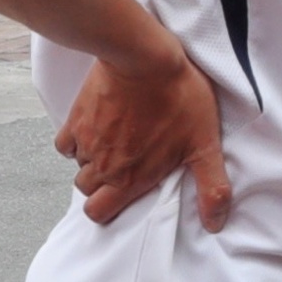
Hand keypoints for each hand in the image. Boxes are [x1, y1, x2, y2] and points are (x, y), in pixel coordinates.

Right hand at [62, 43, 230, 229]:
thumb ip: (210, 187)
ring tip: (116, 147)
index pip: (98, 213)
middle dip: (101, 187)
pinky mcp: (76, 117)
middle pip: (87, 191)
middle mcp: (103, 165)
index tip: (123, 197)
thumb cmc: (178, 98)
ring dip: (93, 163)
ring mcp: (86, 141)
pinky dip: (77, 142)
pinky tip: (95, 131)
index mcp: (130, 178)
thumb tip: (215, 224)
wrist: (144, 57)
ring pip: (79, 166)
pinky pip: (66, 143)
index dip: (107, 210)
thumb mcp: (205, 144)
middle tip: (124, 169)